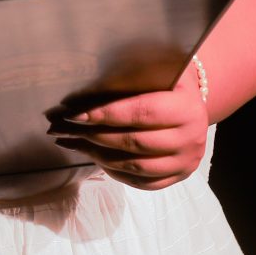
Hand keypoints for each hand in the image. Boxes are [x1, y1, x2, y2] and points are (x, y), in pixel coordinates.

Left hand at [48, 65, 209, 191]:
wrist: (193, 104)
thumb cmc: (167, 82)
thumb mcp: (156, 72)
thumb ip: (128, 81)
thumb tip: (83, 93)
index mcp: (186, 107)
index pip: (142, 112)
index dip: (106, 114)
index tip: (74, 114)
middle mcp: (190, 138)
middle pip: (135, 142)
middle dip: (94, 136)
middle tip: (62, 129)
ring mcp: (185, 162)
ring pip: (134, 166)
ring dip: (97, 155)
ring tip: (71, 142)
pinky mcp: (177, 177)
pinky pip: (140, 182)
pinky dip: (113, 171)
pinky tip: (94, 156)